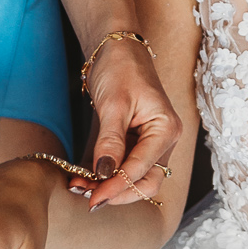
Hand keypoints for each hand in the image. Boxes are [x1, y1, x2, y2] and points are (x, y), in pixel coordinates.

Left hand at [85, 34, 182, 206]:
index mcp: (166, 129)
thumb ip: (110, 142)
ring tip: (81, 187)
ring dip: (110, 187)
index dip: (117, 186)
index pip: (142, 169)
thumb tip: (104, 174)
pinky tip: (86, 178)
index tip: (93, 198)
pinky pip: (125, 168)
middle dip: (117, 193)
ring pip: (136, 179)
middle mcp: (164, 140)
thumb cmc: (120, 69)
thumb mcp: (113, 105)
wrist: (117, 50)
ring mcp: (151, 143)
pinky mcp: (136, 143)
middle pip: (146, 182)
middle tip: (87, 197)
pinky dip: (107, 176)